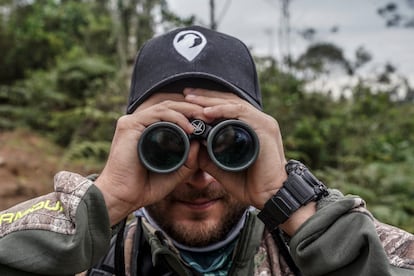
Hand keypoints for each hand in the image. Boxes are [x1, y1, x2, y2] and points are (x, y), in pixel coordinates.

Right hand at [95, 93, 206, 224]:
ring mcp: (134, 121)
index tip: (212, 121)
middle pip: (172, 106)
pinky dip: (175, 118)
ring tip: (205, 118)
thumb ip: (189, 160)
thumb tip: (201, 143)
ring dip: (188, 111)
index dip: (193, 113)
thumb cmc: (145, 186)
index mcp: (149, 129)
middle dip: (194, 108)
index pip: (174, 113)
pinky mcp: (130, 125)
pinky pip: (157, 115)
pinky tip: (189, 128)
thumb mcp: (175, 172)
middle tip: (213, 115)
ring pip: (166, 106)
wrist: (123, 197)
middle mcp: (141, 122)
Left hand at [183, 88, 287, 208]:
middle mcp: (257, 121)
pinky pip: (241, 113)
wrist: (270, 196)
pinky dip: (223, 110)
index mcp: (249, 126)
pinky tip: (207, 111)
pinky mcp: (265, 127)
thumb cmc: (250, 183)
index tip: (187, 101)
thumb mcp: (222, 167)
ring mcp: (262, 122)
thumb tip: (191, 146)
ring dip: (211, 101)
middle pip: (228, 101)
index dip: (207, 102)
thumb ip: (208, 157)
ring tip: (191, 99)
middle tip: (185, 93)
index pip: (226, 107)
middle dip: (205, 97)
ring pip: (233, 103)